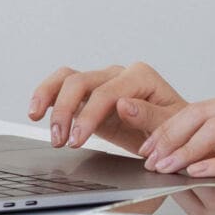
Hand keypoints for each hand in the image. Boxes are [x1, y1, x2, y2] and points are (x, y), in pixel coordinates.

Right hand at [27, 61, 186, 155]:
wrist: (177, 134)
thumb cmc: (178, 129)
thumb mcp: (173, 125)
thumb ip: (150, 115)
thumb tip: (124, 104)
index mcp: (141, 77)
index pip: (107, 92)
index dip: (89, 116)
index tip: (77, 140)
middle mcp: (119, 75)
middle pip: (82, 81)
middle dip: (66, 110)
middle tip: (60, 140)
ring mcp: (103, 83)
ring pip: (68, 78)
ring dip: (50, 97)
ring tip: (36, 118)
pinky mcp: (91, 96)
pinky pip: (64, 88)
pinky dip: (48, 95)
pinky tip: (37, 111)